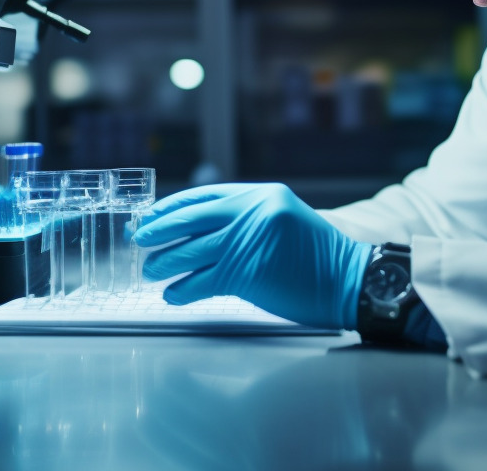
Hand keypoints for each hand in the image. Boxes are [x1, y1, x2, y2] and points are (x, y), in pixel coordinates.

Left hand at [133, 183, 371, 329]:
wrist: (347, 281)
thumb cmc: (316, 256)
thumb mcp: (284, 219)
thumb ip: (248, 217)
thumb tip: (200, 228)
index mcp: (262, 194)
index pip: (205, 195)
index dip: (173, 205)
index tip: (152, 214)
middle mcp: (254, 212)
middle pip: (192, 219)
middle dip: (159, 229)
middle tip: (139, 237)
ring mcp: (249, 242)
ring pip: (190, 251)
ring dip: (165, 262)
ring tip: (150, 269)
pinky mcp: (246, 274)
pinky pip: (201, 281)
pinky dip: (182, 289)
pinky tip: (172, 293)